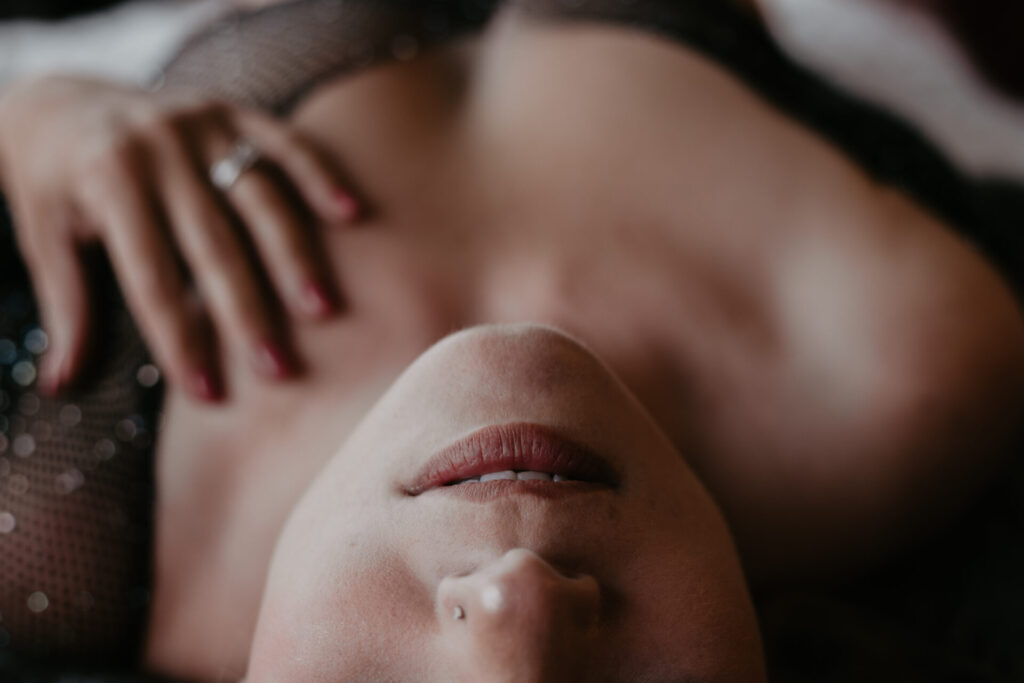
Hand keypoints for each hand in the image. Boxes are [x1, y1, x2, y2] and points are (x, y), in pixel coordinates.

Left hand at [0, 75, 359, 400]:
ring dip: (295, 255)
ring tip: (323, 310)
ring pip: (259, 197)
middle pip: (214, 243)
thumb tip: (60, 386)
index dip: (180, 338)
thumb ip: (65, 309)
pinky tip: (351, 214)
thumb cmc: (56, 185)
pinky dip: (320, 175)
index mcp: (106, 180)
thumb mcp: (45, 240)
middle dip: (248, 311)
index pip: (151, 275)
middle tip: (279, 369)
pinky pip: (285, 143)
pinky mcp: (232, 111)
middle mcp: (156, 148)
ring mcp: (200, 124)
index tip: (209, 394)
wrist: (61, 103)